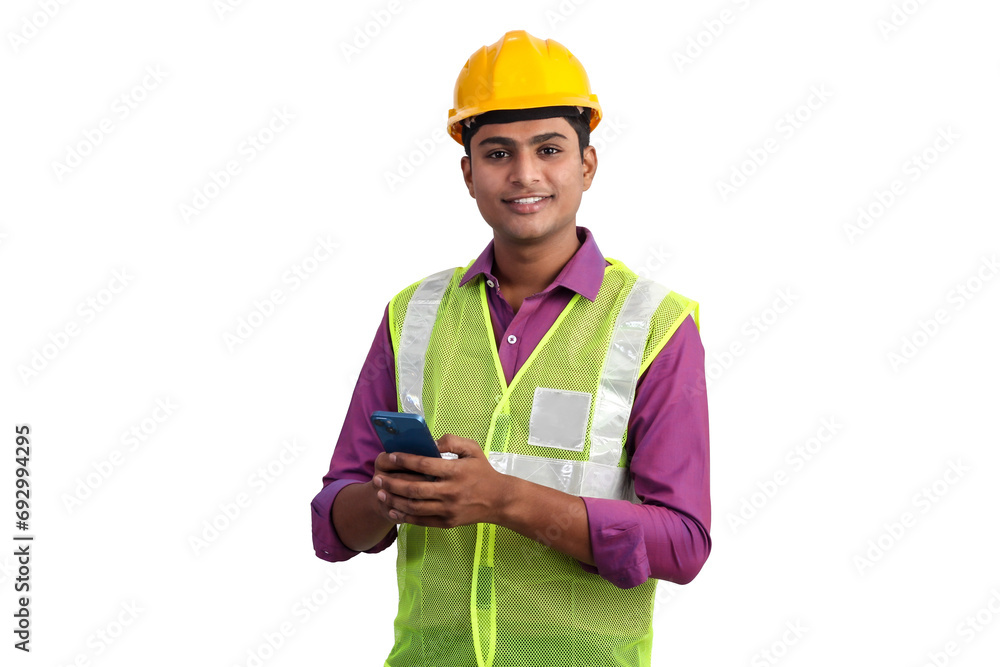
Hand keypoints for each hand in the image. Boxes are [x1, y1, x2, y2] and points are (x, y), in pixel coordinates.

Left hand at [372, 434, 510, 528]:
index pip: (424, 464)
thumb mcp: (472, 449)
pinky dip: (404, 516)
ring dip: (394, 500)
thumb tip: (429, 442)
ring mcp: (448, 509)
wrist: (499, 500)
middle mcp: (450, 491)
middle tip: (377, 478)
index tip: (391, 456)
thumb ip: (451, 441)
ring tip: (380, 493)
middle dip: (392, 483)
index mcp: (455, 471)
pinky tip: (393, 509)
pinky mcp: (447, 522)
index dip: (404, 460)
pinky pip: (421, 520)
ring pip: (414, 506)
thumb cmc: (483, 472)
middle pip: (413, 488)